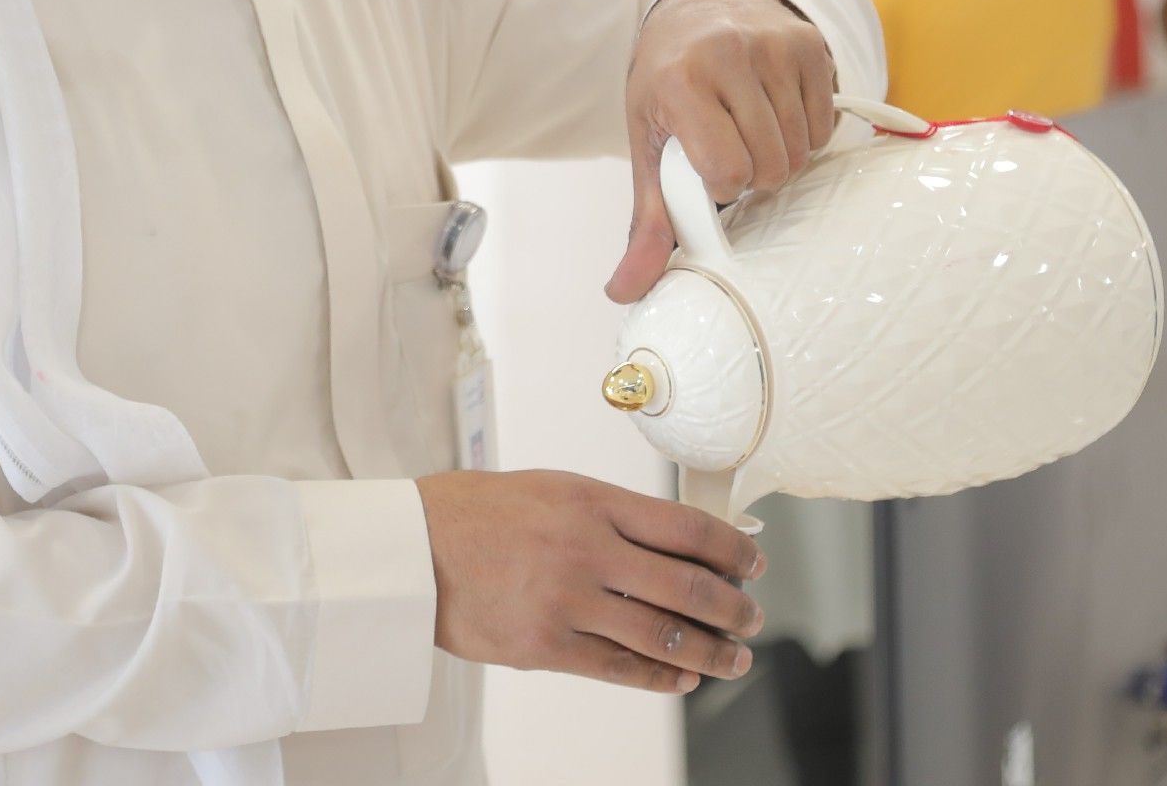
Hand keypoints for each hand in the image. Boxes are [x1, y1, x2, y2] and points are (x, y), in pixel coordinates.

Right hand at [416, 470, 765, 693]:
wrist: (413, 548)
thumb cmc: (481, 514)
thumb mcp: (555, 490)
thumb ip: (613, 514)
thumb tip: (679, 543)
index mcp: (592, 501)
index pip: (687, 527)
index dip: (733, 550)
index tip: (753, 564)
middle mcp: (586, 548)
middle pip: (688, 585)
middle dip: (734, 608)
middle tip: (753, 617)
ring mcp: (567, 600)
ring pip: (663, 635)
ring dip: (710, 652)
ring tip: (733, 658)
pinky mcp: (546, 646)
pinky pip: (620, 668)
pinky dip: (661, 677)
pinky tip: (683, 677)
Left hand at [609, 0, 834, 302]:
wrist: (696, 10)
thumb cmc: (668, 82)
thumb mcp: (647, 144)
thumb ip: (647, 220)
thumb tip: (626, 290)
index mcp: (681, 82)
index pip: (727, 172)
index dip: (721, 184)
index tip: (706, 168)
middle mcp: (730, 55)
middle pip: (771, 166)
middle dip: (753, 174)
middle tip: (730, 149)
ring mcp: (776, 45)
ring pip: (801, 149)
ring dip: (779, 155)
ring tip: (749, 130)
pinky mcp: (811, 44)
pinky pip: (824, 124)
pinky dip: (803, 133)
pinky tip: (774, 112)